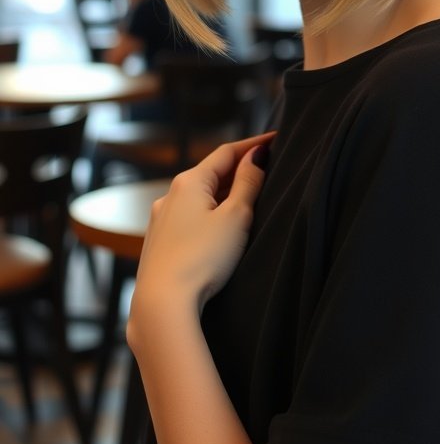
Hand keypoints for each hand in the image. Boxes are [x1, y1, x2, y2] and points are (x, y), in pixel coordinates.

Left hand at [128, 133, 274, 333]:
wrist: (162, 304)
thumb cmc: (203, 259)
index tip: (276, 139)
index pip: (226, 152)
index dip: (253, 145)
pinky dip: (208, 213)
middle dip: (238, 170)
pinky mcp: (159, 243)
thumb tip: (255, 156)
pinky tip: (219, 227)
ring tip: (247, 197)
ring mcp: (160, 220)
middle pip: (211, 173)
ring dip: (223, 193)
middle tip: (266, 167)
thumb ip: (247, 183)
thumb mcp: (235, 217)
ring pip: (199, 197)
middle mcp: (169, 195)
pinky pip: (189, 217)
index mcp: (189, 182)